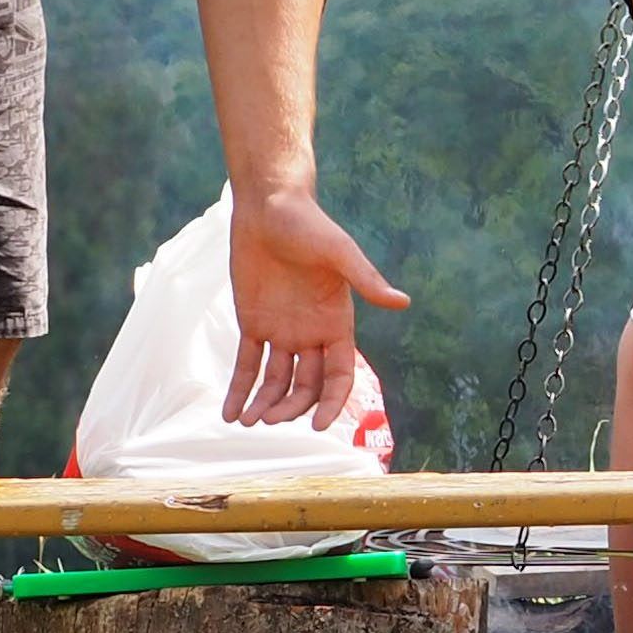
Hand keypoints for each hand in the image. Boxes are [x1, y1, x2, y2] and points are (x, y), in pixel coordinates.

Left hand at [223, 189, 408, 428]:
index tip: (319, 425)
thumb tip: (402, 302)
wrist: (269, 206)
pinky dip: (239, 389)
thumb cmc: (309, 225)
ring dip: (264, 405)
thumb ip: (366, 279)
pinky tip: (229, 413)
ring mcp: (282, 330)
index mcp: (337, 322)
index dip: (331, 401)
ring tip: (246, 421)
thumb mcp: (339, 252)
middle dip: (292, 407)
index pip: (339, 373)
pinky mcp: (253, 323)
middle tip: (270, 421)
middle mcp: (312, 332)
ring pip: (276, 381)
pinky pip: (247, 364)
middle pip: (306, 385)